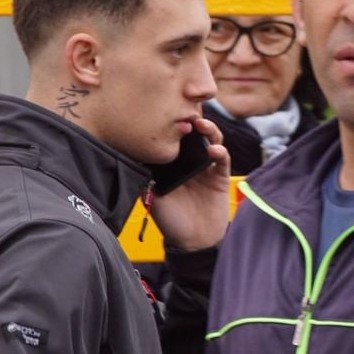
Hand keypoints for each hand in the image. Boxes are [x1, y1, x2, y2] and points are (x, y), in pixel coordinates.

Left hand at [150, 115, 232, 250]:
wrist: (194, 242)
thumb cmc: (172, 221)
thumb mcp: (152, 197)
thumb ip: (146, 177)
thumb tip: (132, 156)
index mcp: (172, 165)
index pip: (173, 139)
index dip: (171, 125)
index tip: (165, 113)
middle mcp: (189, 162)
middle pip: (192, 134)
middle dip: (190, 120)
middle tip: (186, 111)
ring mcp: (206, 167)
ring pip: (209, 140)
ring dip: (207, 129)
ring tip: (200, 123)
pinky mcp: (220, 175)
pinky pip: (222, 158)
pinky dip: (219, 150)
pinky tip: (213, 149)